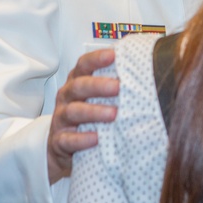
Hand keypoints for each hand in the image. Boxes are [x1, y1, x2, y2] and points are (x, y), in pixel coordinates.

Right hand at [46, 48, 118, 183]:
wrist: (64, 146)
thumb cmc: (87, 116)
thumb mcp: (97, 97)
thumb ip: (113, 83)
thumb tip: (143, 67)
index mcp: (77, 81)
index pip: (83, 65)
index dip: (96, 59)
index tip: (113, 55)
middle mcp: (67, 97)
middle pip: (79, 86)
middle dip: (98, 85)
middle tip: (117, 87)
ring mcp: (61, 119)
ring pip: (74, 111)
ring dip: (94, 112)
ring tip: (113, 114)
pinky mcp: (59, 141)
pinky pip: (68, 139)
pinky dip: (82, 139)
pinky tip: (96, 138)